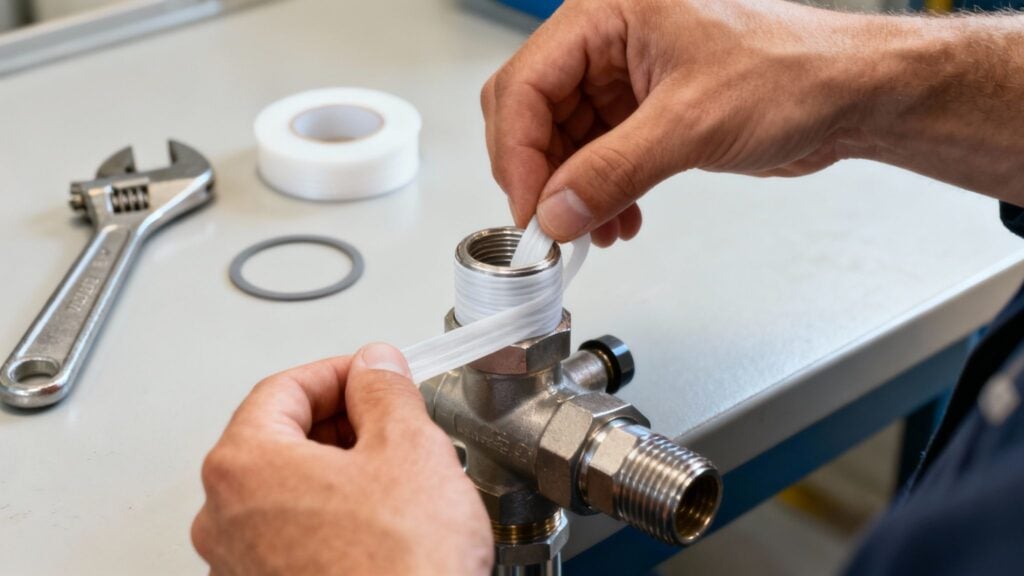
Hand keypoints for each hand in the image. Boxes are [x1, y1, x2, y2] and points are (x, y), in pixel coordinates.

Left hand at [191, 343, 492, 575]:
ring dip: (339, 471)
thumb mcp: (409, 450)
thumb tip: (376, 368)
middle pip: (280, 438)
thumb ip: (385, 391)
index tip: (375, 375)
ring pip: (288, 488)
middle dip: (342, 422)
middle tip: (392, 421)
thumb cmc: (398, 570)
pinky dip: (332, 515)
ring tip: (395, 479)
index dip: (340, 373)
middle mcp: (225, 517)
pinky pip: (293, 533)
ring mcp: (240, 563)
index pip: (284, 387)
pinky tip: (379, 525)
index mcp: (243, 466)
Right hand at [482, 0, 874, 245]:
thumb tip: (554, 211)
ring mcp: (624, 77)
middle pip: (533, 111)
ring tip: (593, 229)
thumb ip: (612, 172)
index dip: (518, 153)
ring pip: (562, 140)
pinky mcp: (643, 110)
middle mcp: (608, 40)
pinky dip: (598, 191)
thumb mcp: (691, 124)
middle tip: (551, 223)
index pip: (526, 83)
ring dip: (571, 191)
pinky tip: (617, 219)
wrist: (849, 94)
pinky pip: (596, 156)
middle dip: (539, 173)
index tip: (530, 209)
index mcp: (607, 12)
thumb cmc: (792, 72)